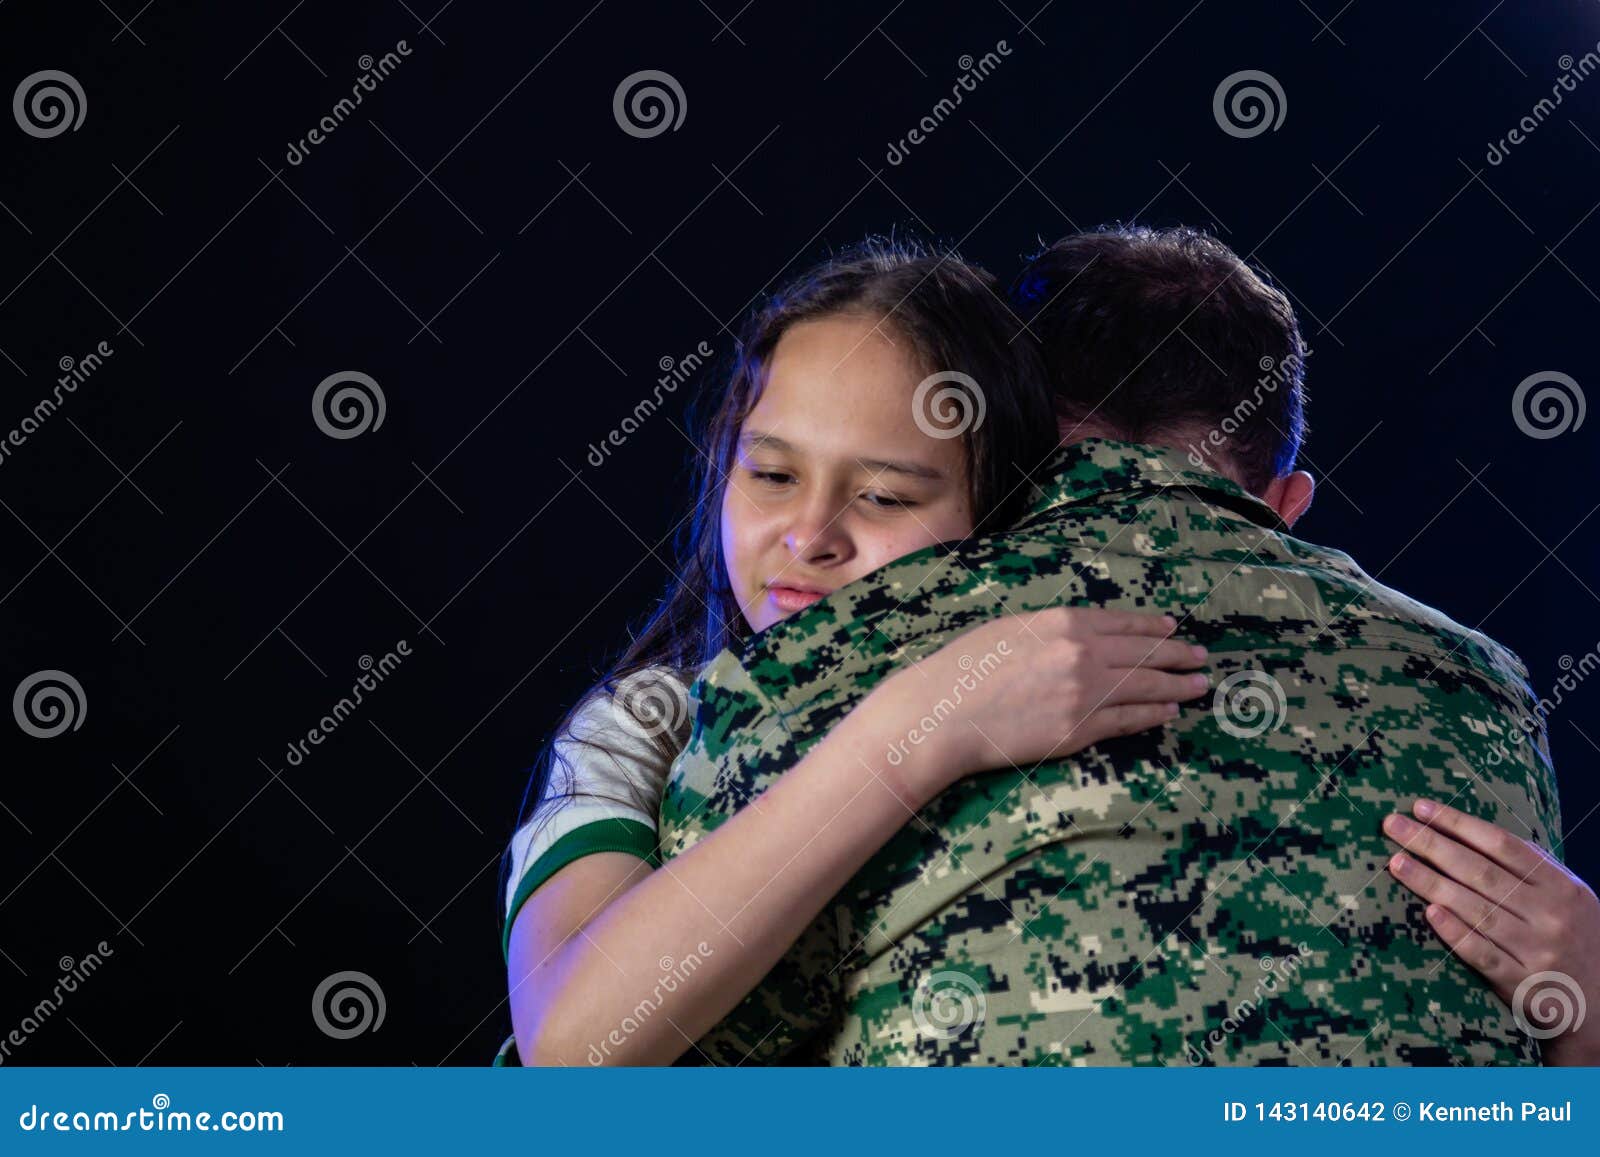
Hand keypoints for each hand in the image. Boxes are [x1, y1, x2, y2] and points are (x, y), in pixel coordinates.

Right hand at [872, 607, 1208, 795]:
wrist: (943, 714)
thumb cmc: (963, 668)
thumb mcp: (1010, 629)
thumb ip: (1051, 631)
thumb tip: (1080, 637)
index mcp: (1063, 622)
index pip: (1124, 622)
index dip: (1154, 626)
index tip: (1173, 628)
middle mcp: (1083, 654)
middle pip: (1145, 653)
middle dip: (1178, 655)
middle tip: (1201, 657)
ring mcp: (1085, 694)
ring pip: (1146, 688)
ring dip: (1177, 685)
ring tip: (1198, 685)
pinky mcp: (1080, 731)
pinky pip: (1129, 721)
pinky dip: (1154, 716)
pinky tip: (1169, 712)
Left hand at [1383, 799, 1599, 1064]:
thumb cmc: (1575, 936)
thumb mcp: (1568, 897)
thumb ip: (1530, 867)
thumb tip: (1470, 831)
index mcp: (1561, 886)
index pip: (1502, 845)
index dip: (1459, 823)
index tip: (1420, 807)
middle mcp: (1551, 915)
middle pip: (1481, 873)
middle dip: (1432, 845)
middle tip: (1392, 825)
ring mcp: (1537, 950)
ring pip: (1476, 910)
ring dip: (1431, 883)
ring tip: (1396, 863)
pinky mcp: (1522, 984)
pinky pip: (1482, 954)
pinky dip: (1455, 932)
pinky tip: (1429, 913)